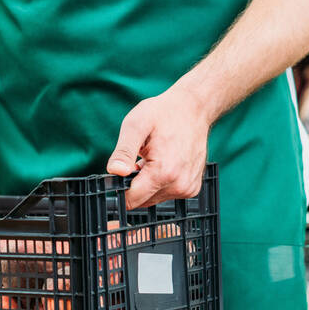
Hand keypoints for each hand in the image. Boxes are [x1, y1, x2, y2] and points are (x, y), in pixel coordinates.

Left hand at [106, 86, 210, 209]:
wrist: (193, 109)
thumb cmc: (164, 114)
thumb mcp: (136, 126)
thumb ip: (124, 152)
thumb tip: (115, 172)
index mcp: (164, 172)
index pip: (131, 200)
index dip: (120, 188)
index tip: (122, 171)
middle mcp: (179, 185)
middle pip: (142, 201)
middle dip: (134, 184)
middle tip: (139, 158)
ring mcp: (188, 188)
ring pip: (153, 198)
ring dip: (147, 183)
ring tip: (153, 157)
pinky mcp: (192, 188)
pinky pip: (167, 194)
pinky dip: (160, 182)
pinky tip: (163, 162)